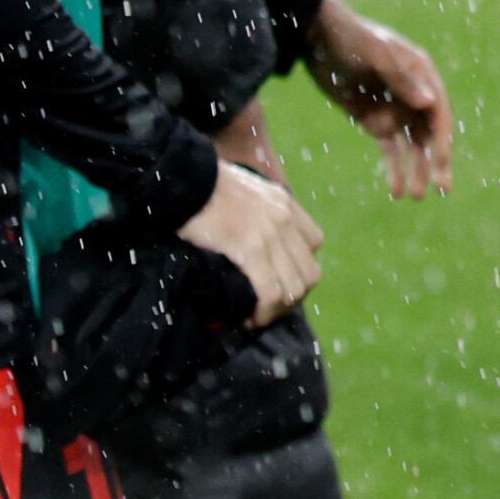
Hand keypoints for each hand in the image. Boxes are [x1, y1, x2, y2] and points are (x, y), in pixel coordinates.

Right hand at [177, 160, 319, 323]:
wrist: (185, 179)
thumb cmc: (202, 186)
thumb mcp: (242, 191)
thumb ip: (254, 210)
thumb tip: (244, 233)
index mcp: (284, 203)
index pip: (314, 243)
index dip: (299, 268)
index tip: (276, 281)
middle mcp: (285, 218)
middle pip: (308, 272)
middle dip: (292, 299)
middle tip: (268, 310)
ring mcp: (271, 234)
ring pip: (294, 287)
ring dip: (279, 311)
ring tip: (258, 319)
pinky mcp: (250, 248)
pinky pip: (270, 290)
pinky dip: (265, 312)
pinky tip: (250, 319)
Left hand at [305, 0, 452, 200]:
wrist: (317, 38)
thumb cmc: (350, 40)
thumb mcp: (375, 56)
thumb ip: (401, 79)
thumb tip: (431, 103)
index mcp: (423, 75)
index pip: (439, 113)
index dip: (442, 139)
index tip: (442, 163)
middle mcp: (414, 94)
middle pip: (430, 134)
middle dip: (435, 162)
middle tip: (440, 190)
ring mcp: (395, 108)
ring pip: (411, 146)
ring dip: (415, 171)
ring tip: (415, 197)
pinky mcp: (373, 120)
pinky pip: (389, 149)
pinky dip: (393, 169)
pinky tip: (395, 192)